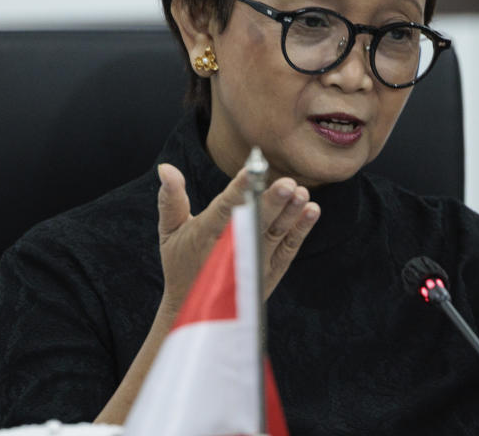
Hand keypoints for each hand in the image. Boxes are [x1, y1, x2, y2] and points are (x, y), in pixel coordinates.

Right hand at [154, 163, 319, 318]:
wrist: (197, 310)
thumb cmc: (181, 264)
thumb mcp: (170, 233)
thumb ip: (171, 199)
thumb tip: (166, 167)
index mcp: (206, 235)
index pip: (224, 209)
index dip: (239, 190)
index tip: (252, 170)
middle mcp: (231, 250)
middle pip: (255, 222)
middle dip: (271, 202)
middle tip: (287, 183)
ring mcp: (254, 262)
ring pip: (275, 234)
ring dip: (290, 214)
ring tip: (301, 193)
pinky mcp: (270, 272)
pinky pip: (288, 250)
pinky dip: (301, 231)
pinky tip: (312, 210)